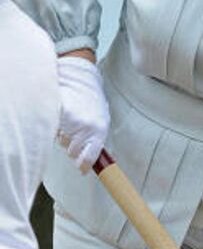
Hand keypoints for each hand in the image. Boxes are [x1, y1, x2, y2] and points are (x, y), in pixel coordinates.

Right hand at [56, 55, 109, 171]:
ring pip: (62, 142)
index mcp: (99, 131)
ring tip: (70, 121)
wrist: (80, 79)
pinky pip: (55, 131)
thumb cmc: (92, 100)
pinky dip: (56, 128)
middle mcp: (86, 128)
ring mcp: (71, 122)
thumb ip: (96, 139)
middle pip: (73, 153)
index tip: (81, 169)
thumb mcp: (102, 120)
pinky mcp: (58, 115)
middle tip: (75, 134)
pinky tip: (62, 117)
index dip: (84, 166)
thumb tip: (90, 160)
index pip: (90, 158)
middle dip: (73, 147)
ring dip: (64, 136)